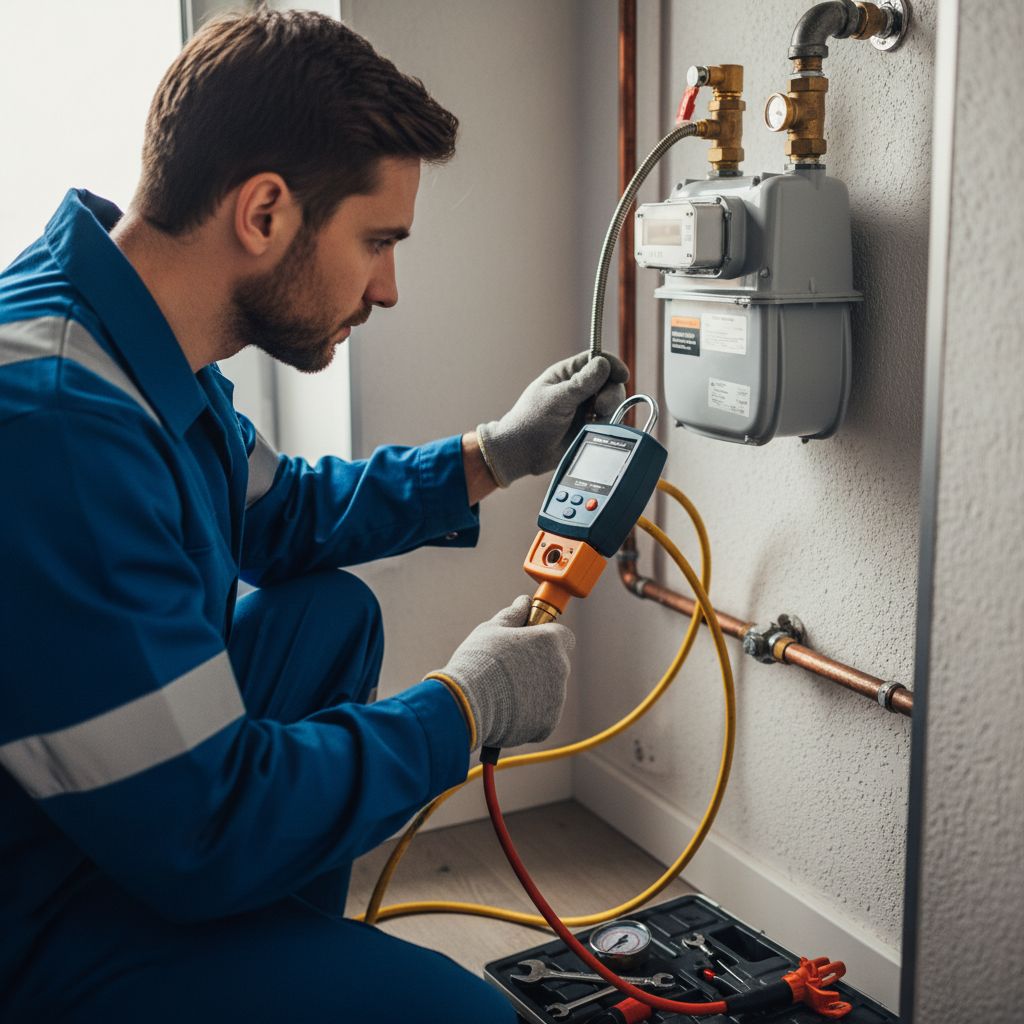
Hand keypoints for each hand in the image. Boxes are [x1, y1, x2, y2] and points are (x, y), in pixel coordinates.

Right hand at [428, 596, 573, 750]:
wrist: (466, 704)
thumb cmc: (478, 661)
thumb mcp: (492, 629)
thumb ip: (513, 614)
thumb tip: (523, 602)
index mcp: (550, 641)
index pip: (562, 637)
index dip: (546, 639)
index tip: (529, 644)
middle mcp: (560, 668)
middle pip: (556, 665)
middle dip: (538, 666)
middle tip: (509, 670)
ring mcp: (556, 699)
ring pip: (549, 692)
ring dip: (533, 691)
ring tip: (502, 692)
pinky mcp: (548, 724)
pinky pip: (542, 716)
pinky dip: (529, 715)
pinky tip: (505, 711)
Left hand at [476, 352, 628, 486]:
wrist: (524, 453)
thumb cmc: (531, 422)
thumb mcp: (556, 400)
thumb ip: (580, 384)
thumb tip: (603, 363)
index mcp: (567, 374)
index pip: (597, 360)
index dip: (612, 365)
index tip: (622, 375)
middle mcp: (579, 388)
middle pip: (610, 382)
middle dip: (611, 393)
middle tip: (600, 407)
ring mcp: (586, 407)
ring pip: (612, 402)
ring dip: (608, 410)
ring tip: (591, 420)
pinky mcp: (590, 426)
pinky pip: (608, 421)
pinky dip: (605, 424)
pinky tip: (590, 429)